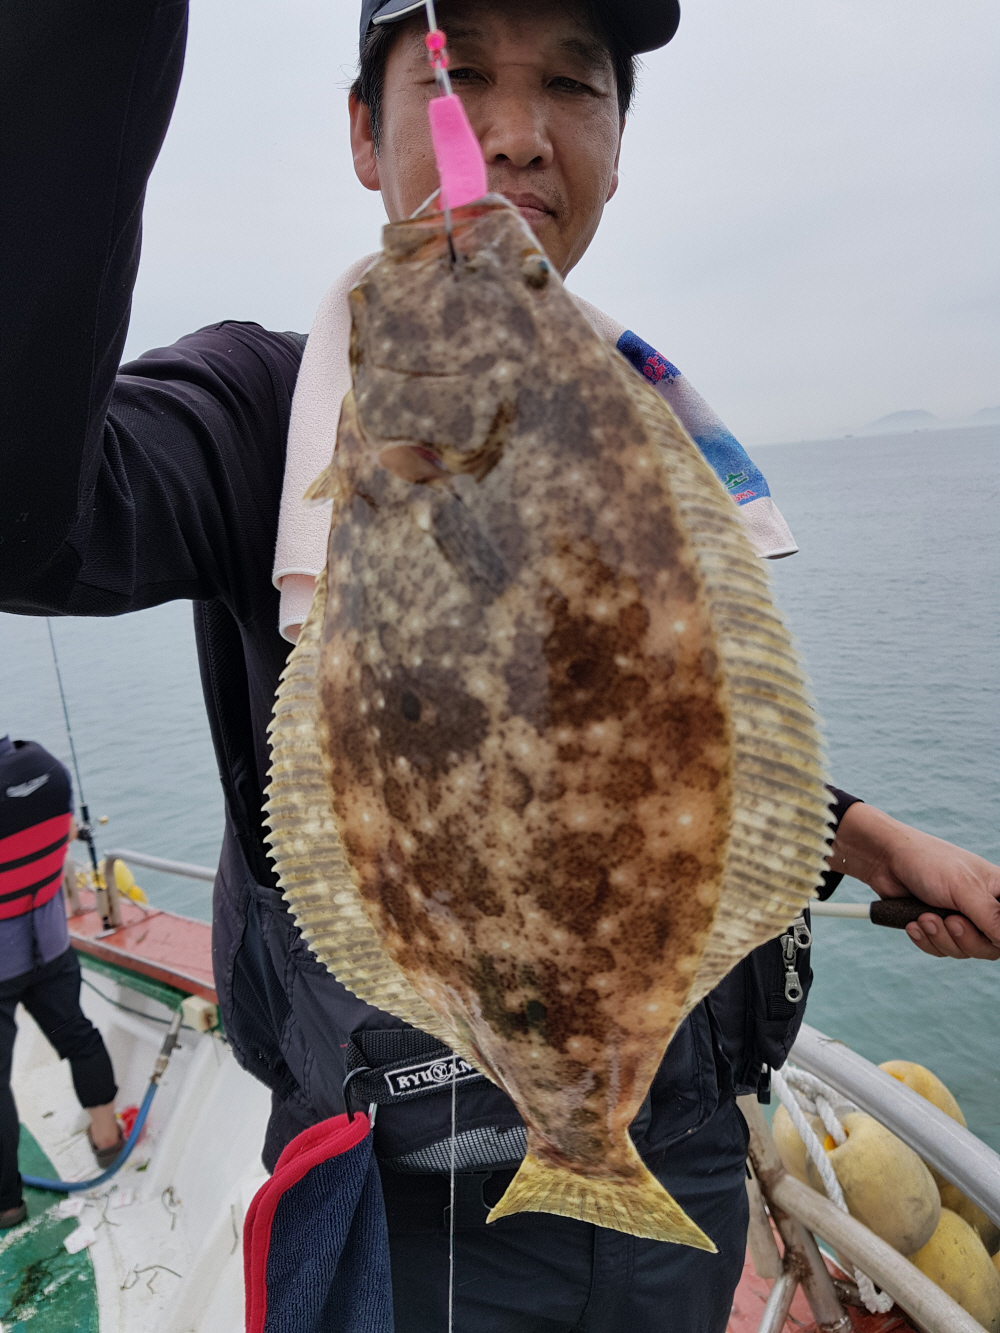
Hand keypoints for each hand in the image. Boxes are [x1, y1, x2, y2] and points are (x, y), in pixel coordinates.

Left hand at [828, 803, 999, 960]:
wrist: (886, 861)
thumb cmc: (928, 863)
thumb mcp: (964, 887)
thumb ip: (992, 916)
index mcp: (999, 893)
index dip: (997, 936)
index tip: (981, 929)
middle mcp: (984, 909)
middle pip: (990, 948)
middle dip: (965, 939)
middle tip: (949, 920)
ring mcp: (962, 920)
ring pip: (963, 951)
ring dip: (940, 938)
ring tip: (924, 916)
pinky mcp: (939, 929)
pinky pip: (941, 950)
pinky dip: (926, 940)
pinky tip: (914, 923)